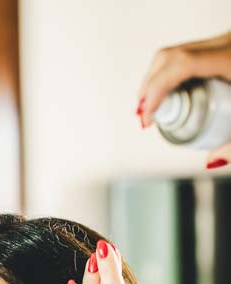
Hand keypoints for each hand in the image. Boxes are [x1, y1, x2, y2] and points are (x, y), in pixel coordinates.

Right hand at [136, 30, 230, 166]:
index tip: (147, 115)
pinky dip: (169, 74)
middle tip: (143, 117)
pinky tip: (168, 96)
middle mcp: (225, 42)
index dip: (155, 89)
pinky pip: (187, 55)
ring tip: (150, 110)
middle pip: (170, 55)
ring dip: (155, 79)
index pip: (180, 65)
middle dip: (148, 86)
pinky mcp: (224, 46)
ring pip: (175, 52)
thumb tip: (212, 160)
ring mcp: (224, 41)